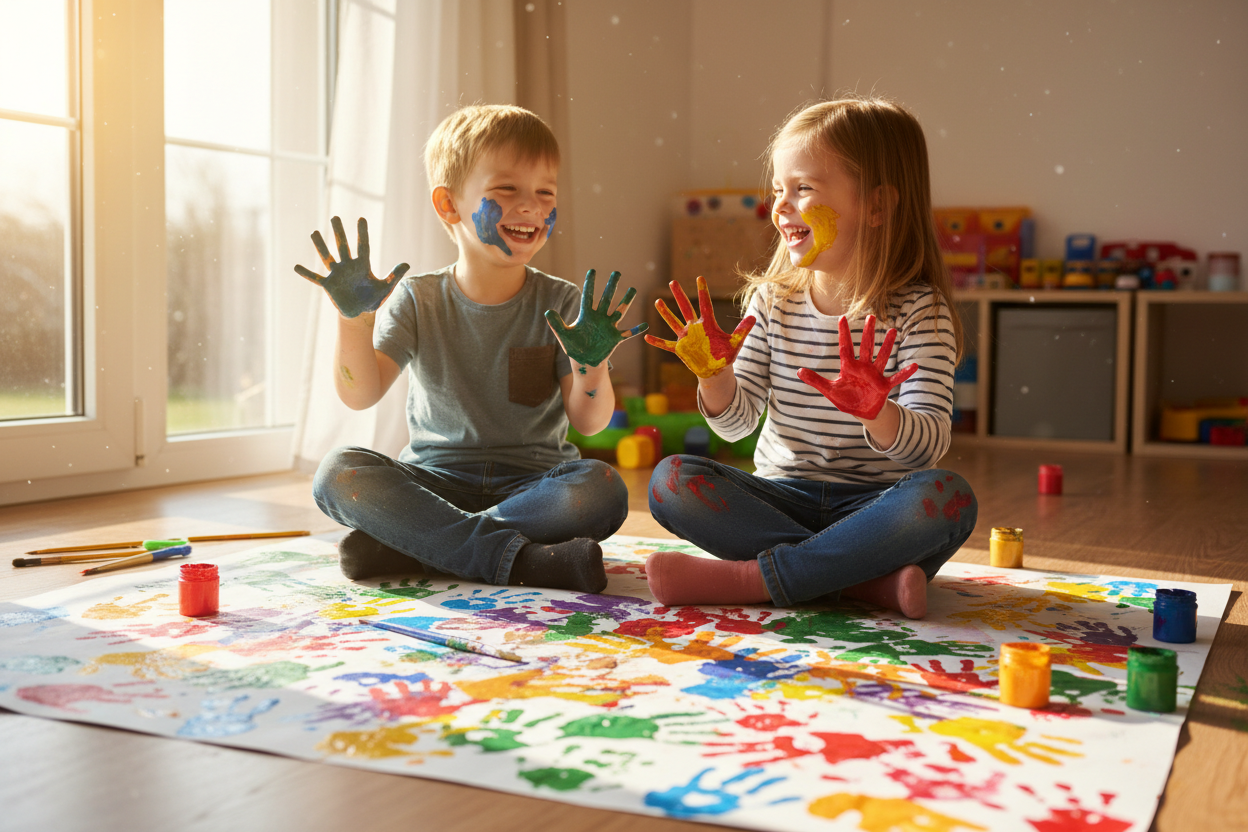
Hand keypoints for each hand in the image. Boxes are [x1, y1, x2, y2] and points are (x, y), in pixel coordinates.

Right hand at [294, 216, 409, 317]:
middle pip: (343, 246)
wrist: (360, 312)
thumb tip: (407, 263)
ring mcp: (337, 274)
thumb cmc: (373, 298)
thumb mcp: (385, 288)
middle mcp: (348, 266)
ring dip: (321, 246)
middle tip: (334, 217)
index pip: (363, 246)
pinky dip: (306, 273)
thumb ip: (394, 275)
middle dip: (339, 232)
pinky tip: (296, 266)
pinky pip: (315, 278)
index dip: (362, 233)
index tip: (361, 219)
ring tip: (314, 233)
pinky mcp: (328, 285)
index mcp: (362, 265)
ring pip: (328, 257)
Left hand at [545, 269, 648, 366]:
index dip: (590, 284)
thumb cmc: (574, 348)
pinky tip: (645, 325)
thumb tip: (548, 311)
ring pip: (619, 311)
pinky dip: (636, 330)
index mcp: (586, 316)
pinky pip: (628, 333)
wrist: (584, 362)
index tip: (592, 271)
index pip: (588, 296)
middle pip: (606, 299)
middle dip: (611, 286)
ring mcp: (608, 327)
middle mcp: (599, 318)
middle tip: (617, 272)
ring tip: (633, 289)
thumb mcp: (564, 336)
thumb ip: (556, 324)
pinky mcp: (615, 338)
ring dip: (626, 301)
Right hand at [644, 276, 755, 378]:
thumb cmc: (725, 355)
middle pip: (686, 308)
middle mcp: (695, 328)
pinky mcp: (680, 349)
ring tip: (657, 301)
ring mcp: (686, 338)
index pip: (705, 304)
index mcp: (708, 324)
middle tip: (672, 282)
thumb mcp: (735, 343)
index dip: (703, 291)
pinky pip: (666, 344)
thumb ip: (742, 330)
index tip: (700, 277)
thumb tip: (754, 318)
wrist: (715, 370)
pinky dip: (657, 341)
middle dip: (679, 296)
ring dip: (666, 313)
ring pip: (674, 322)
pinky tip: (646, 336)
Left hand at [797, 315, 916, 418]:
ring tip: (892, 331)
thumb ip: (815, 380)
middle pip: (865, 347)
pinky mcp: (884, 386)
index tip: (842, 318)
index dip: (843, 334)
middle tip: (871, 316)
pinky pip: (896, 378)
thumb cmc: (846, 399)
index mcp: (849, 367)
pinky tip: (915, 366)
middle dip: (868, 332)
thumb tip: (798, 371)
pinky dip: (905, 373)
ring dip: (886, 345)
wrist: (862, 412)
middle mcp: (863, 367)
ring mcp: (875, 375)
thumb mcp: (829, 390)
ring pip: (882, 357)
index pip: (845, 347)